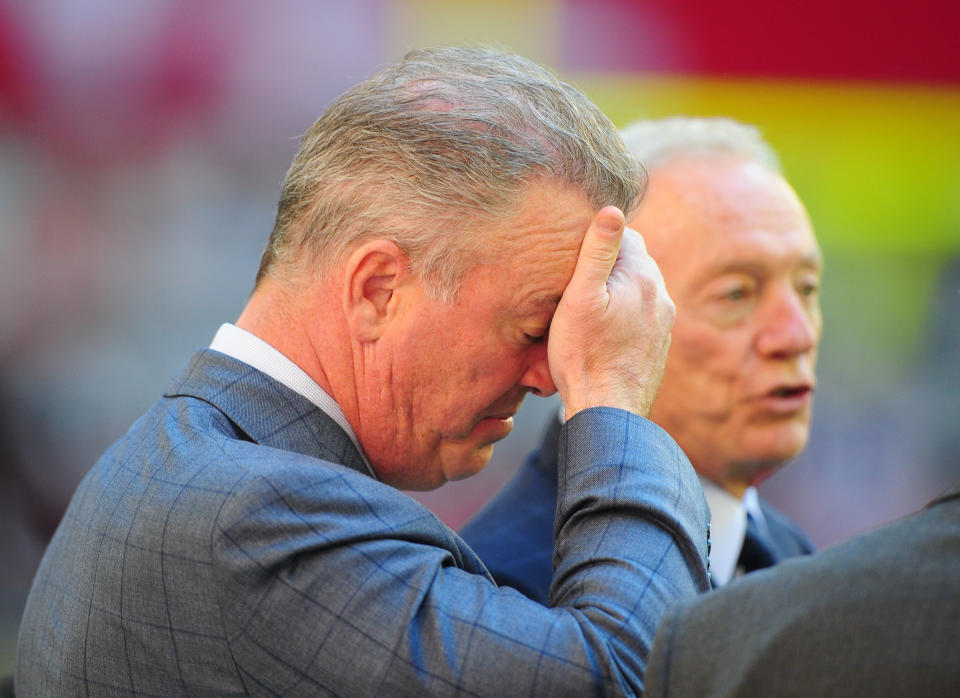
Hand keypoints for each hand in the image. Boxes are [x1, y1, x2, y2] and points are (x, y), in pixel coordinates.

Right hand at [548, 206, 674, 418]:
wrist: (608, 411)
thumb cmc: (584, 355)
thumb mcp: (579, 298)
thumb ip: (597, 251)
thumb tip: (612, 210)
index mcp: (643, 277)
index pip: (626, 236)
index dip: (598, 240)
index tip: (574, 254)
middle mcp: (661, 297)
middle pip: (634, 263)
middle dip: (610, 265)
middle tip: (577, 278)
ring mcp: (663, 324)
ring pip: (638, 292)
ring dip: (618, 292)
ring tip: (588, 306)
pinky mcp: (658, 347)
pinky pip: (641, 318)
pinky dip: (624, 316)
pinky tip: (602, 332)